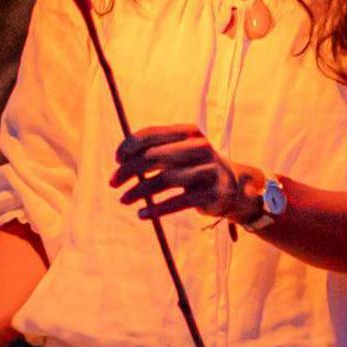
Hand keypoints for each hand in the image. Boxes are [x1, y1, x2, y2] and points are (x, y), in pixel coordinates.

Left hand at [113, 125, 258, 224]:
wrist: (233, 187)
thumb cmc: (195, 167)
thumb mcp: (180, 151)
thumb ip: (155, 150)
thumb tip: (120, 159)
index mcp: (189, 132)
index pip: (152, 134)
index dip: (129, 146)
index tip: (116, 160)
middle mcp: (200, 148)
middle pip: (154, 157)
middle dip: (128, 170)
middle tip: (113, 183)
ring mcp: (207, 171)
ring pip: (164, 180)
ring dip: (139, 191)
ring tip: (124, 200)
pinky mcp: (210, 194)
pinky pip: (177, 202)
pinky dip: (156, 209)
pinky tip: (142, 214)